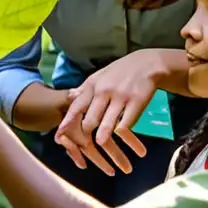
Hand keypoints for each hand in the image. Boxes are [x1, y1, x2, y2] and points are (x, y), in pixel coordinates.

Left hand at [55, 50, 177, 173]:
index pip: (76, 106)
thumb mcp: (100, 75)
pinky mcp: (136, 103)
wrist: (148, 64)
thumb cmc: (121, 72)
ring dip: (102, 137)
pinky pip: (126, 124)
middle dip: (85, 134)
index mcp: (93, 85)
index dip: (68, 122)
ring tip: (100, 143)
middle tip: (84, 144)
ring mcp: (120, 97)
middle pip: (90, 119)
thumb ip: (85, 88)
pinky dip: (121, 133)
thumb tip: (69, 97)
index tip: (60, 134)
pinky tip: (121, 136)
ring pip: (107, 124)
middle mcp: (104, 91)